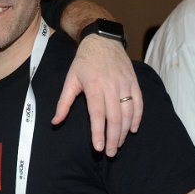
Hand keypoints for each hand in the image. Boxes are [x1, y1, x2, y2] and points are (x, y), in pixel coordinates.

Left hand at [52, 35, 142, 155]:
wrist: (102, 39)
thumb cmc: (84, 62)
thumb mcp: (70, 80)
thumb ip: (64, 103)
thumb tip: (55, 122)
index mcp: (94, 87)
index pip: (98, 115)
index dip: (98, 133)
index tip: (98, 148)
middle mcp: (112, 86)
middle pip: (115, 118)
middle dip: (113, 138)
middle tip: (110, 153)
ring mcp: (125, 84)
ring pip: (128, 113)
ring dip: (124, 131)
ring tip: (119, 144)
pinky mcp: (134, 82)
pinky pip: (139, 103)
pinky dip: (137, 117)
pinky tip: (133, 129)